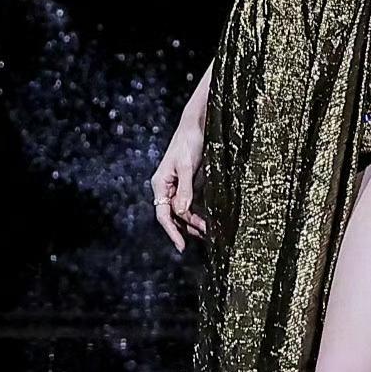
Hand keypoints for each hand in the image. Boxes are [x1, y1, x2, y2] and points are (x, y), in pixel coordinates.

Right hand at [151, 111, 208, 253]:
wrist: (197, 125)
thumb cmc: (189, 142)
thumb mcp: (186, 166)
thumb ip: (185, 189)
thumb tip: (182, 212)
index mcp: (160, 184)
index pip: (163, 214)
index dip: (172, 232)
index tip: (181, 246)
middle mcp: (166, 188)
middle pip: (174, 216)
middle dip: (188, 228)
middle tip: (206, 237)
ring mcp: (177, 187)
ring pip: (183, 212)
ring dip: (195, 222)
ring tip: (210, 232)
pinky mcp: (188, 184)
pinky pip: (191, 203)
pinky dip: (199, 213)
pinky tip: (209, 220)